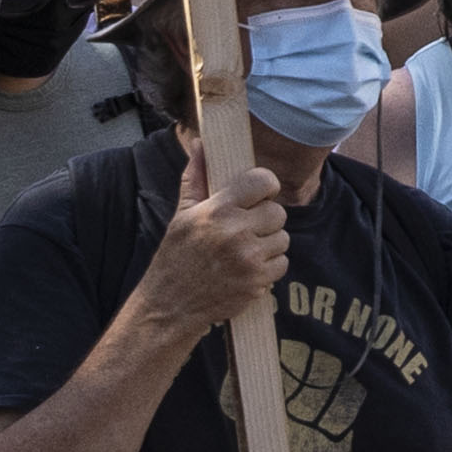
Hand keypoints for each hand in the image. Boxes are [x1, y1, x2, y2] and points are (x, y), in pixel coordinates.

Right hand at [136, 142, 289, 340]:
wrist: (168, 307)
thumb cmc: (175, 257)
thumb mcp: (182, 215)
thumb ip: (196, 177)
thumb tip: (200, 144)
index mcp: (217, 210)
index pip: (263, 182)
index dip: (265, 187)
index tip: (258, 196)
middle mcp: (235, 232)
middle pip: (277, 212)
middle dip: (266, 219)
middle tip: (247, 228)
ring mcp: (248, 259)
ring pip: (283, 239)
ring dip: (269, 244)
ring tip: (245, 250)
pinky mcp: (256, 283)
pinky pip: (282, 264)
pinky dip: (270, 267)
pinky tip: (248, 269)